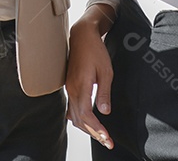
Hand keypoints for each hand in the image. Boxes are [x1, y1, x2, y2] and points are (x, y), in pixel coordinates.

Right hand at [66, 11, 114, 149]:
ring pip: (74, 115)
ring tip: (100, 135)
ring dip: (87, 127)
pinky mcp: (70, 85)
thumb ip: (104, 92)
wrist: (82, 35)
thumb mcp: (106, 71)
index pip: (86, 115)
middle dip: (93, 133)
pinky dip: (79, 119)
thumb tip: (104, 111)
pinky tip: (87, 122)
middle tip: (107, 141)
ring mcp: (69, 87)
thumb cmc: (95, 50)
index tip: (107, 138)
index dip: (96, 129)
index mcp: (81, 86)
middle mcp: (72, 89)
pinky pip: (72, 108)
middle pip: (79, 119)